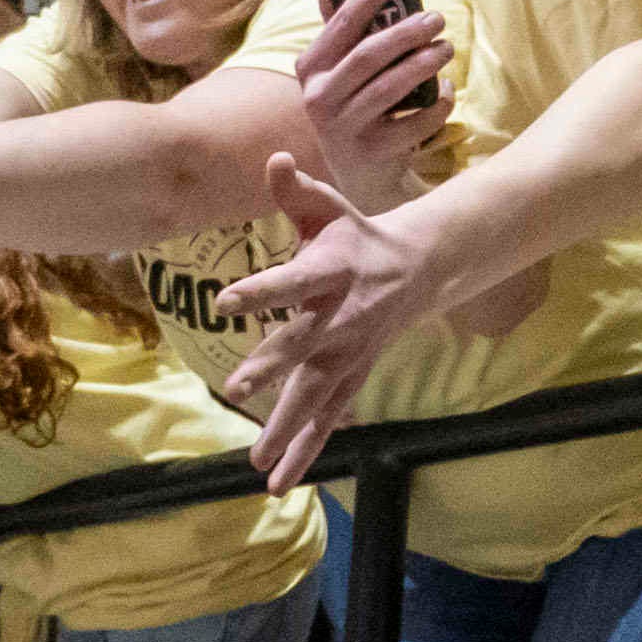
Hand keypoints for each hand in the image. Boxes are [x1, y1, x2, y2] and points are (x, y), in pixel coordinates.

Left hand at [214, 171, 439, 487]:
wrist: (416, 269)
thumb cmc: (354, 235)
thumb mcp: (329, 206)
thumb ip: (296, 190)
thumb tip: (275, 160)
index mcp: (331, 272)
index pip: (290, 280)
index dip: (259, 291)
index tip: (224, 302)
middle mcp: (341, 318)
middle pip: (303, 347)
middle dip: (271, 368)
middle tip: (236, 389)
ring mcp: (349, 354)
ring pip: (317, 397)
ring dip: (288, 430)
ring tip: (257, 462)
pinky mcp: (351, 377)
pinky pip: (327, 419)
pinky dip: (305, 451)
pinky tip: (277, 480)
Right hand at [294, 0, 447, 208]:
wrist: (360, 173)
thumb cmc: (353, 103)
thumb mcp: (336, 66)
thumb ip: (335, 22)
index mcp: (309, 68)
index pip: (340, 24)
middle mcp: (318, 99)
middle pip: (368, 56)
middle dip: (406, 32)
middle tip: (437, 18)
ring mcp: (342, 129)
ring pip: (390, 88)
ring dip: (424, 64)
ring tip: (447, 48)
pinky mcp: (371, 153)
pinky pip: (413, 124)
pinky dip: (435, 105)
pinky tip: (446, 90)